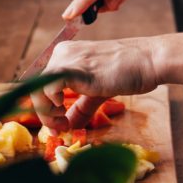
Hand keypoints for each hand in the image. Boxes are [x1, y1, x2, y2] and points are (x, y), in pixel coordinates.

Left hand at [31, 35, 161, 130]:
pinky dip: (51, 109)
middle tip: (58, 129)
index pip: (41, 82)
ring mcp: (67, 59)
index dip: (43, 106)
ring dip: (45, 114)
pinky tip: (65, 117)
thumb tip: (70, 126)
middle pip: (34, 87)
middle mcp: (62, 52)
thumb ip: (82, 106)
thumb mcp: (99, 91)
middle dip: (43, 113)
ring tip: (62, 125)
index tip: (58, 125)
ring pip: (36, 90)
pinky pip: (47, 89)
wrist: (148, 60)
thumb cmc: (129, 72)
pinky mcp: (74, 69)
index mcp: (66, 54)